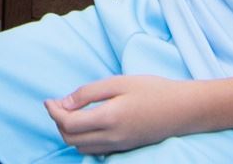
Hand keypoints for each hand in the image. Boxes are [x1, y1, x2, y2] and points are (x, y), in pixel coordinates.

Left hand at [43, 75, 190, 155]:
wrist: (184, 109)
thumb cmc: (152, 90)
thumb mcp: (118, 82)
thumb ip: (88, 93)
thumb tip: (63, 103)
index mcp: (109, 118)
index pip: (68, 124)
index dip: (53, 112)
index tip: (48, 100)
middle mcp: (112, 138)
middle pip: (71, 140)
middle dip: (58, 123)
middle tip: (57, 105)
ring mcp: (119, 146)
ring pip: (82, 148)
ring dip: (69, 133)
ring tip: (70, 113)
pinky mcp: (125, 149)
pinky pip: (96, 151)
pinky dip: (83, 141)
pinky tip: (86, 124)